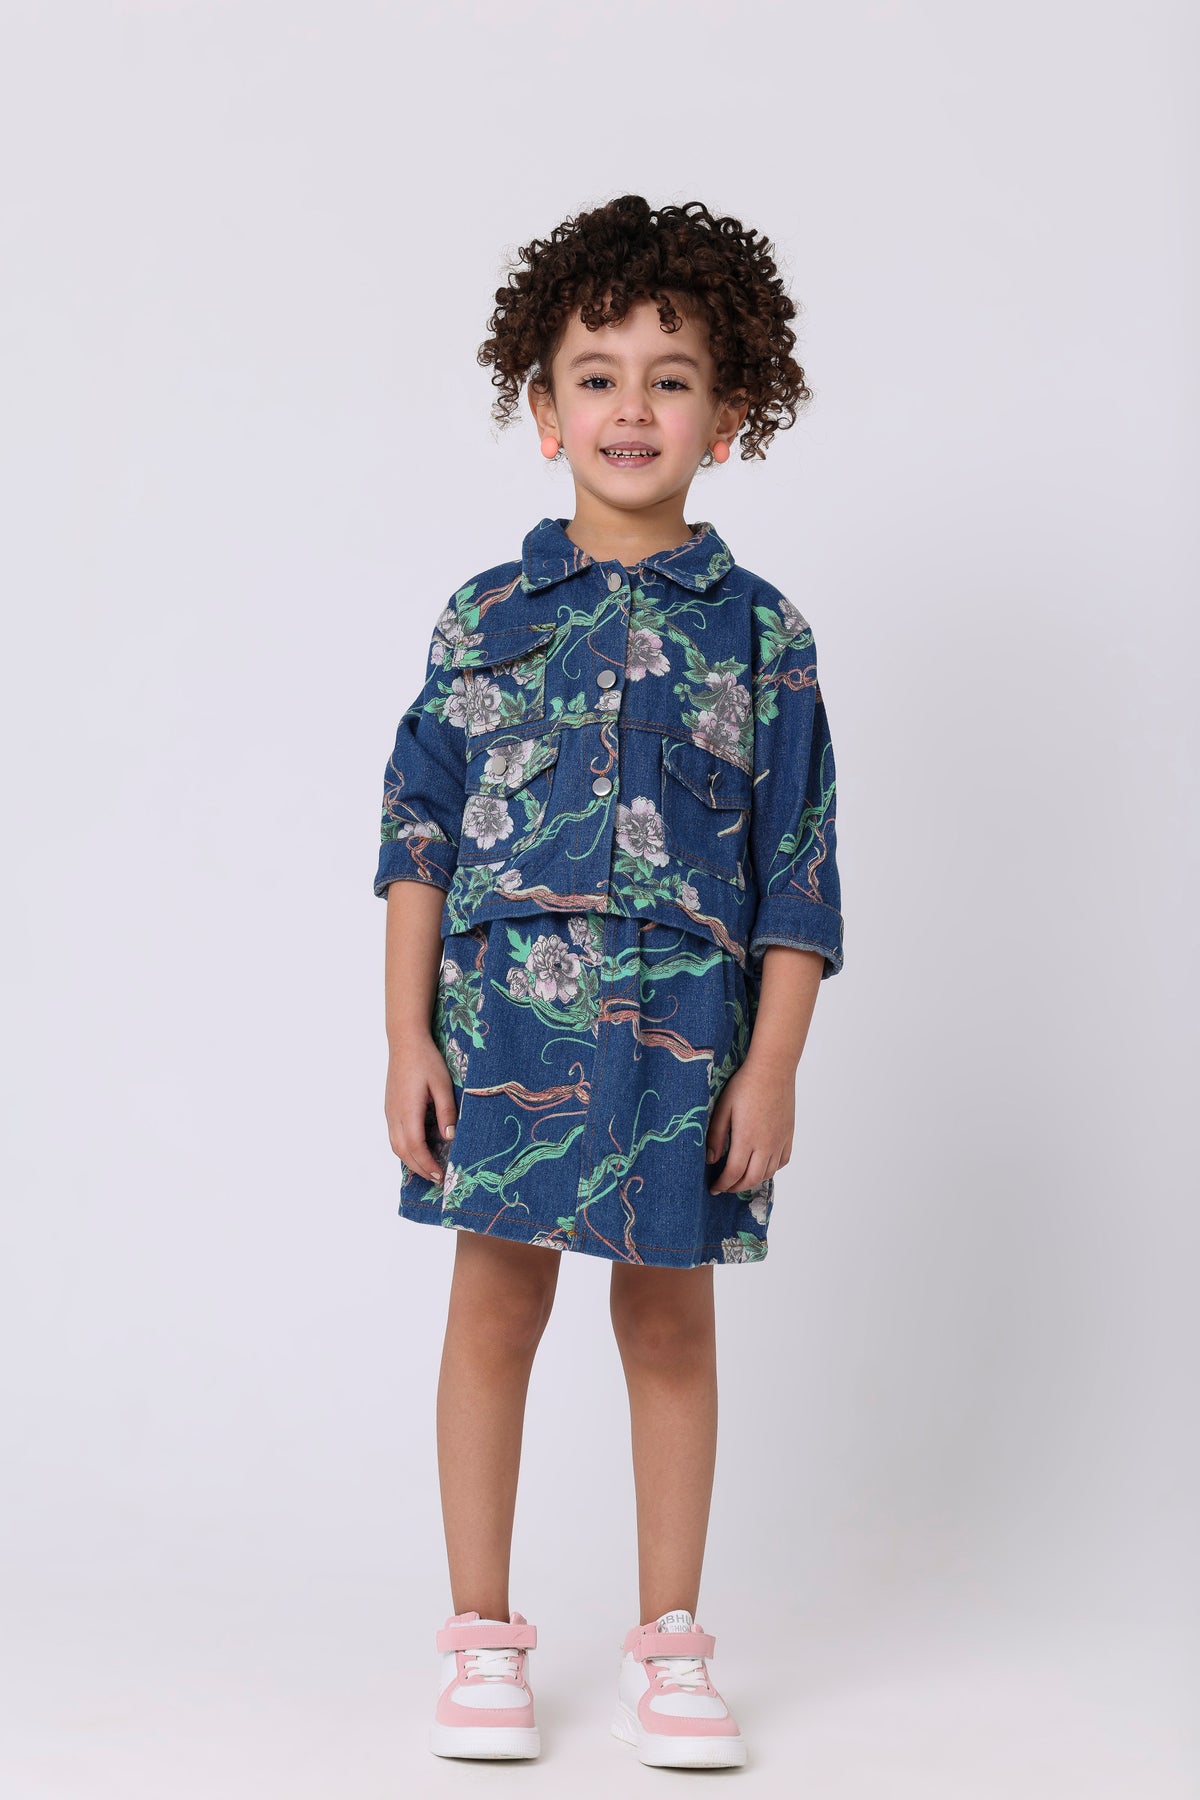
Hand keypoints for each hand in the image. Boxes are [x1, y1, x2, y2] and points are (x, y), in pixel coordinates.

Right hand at [385, 1035, 458, 1183]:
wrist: (405, 1042)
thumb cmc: (426, 1060)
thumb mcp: (443, 1084)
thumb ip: (446, 1112)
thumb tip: (449, 1138)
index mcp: (408, 1110)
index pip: (416, 1146)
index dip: (428, 1164)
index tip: (441, 1175)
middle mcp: (394, 1114)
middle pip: (403, 1151)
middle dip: (420, 1168)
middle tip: (438, 1179)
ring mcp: (389, 1112)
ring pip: (396, 1146)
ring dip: (411, 1161)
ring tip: (428, 1169)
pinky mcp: (390, 1108)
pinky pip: (394, 1136)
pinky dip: (405, 1150)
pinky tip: (417, 1151)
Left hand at [705, 1054, 793, 1193]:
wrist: (773, 1069)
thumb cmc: (744, 1085)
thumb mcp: (723, 1108)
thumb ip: (716, 1136)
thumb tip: (711, 1159)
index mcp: (747, 1139)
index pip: (734, 1173)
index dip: (723, 1184)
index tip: (714, 1188)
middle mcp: (766, 1144)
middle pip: (752, 1179)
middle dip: (736, 1187)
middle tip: (725, 1187)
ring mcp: (780, 1140)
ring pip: (768, 1173)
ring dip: (753, 1180)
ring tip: (740, 1178)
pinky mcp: (788, 1134)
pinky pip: (783, 1161)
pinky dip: (771, 1169)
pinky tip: (762, 1166)